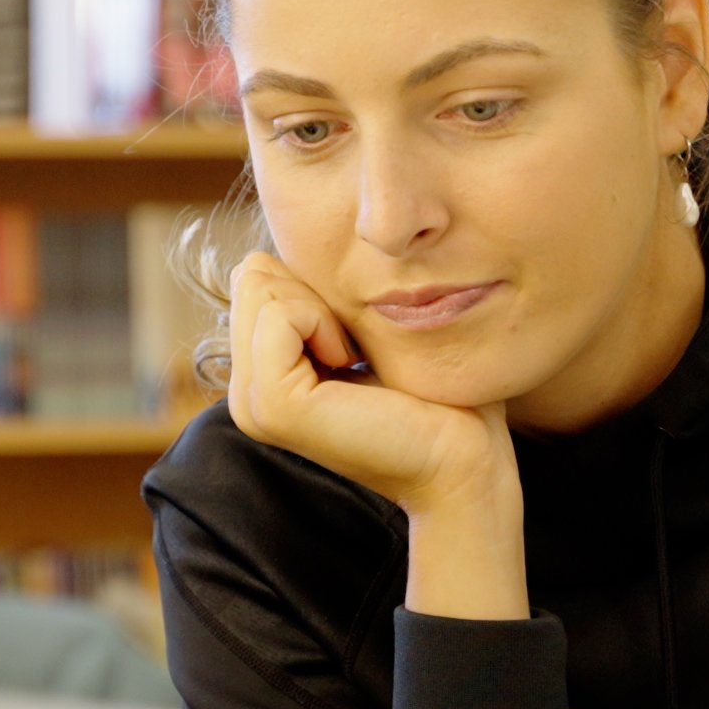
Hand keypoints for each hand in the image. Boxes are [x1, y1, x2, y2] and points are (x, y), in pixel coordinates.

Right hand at [225, 251, 512, 515]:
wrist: (462, 458)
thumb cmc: (433, 393)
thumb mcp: (361, 329)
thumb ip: (314, 298)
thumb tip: (274, 250)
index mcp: (262, 377)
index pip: (254, 276)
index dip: (313, 285)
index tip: (356, 338)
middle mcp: (246, 394)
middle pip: (252, 276)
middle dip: (312, 292)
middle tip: (356, 349)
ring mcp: (253, 404)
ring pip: (260, 287)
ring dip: (321, 308)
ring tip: (354, 358)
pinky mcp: (274, 405)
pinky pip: (279, 314)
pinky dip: (323, 322)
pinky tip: (350, 362)